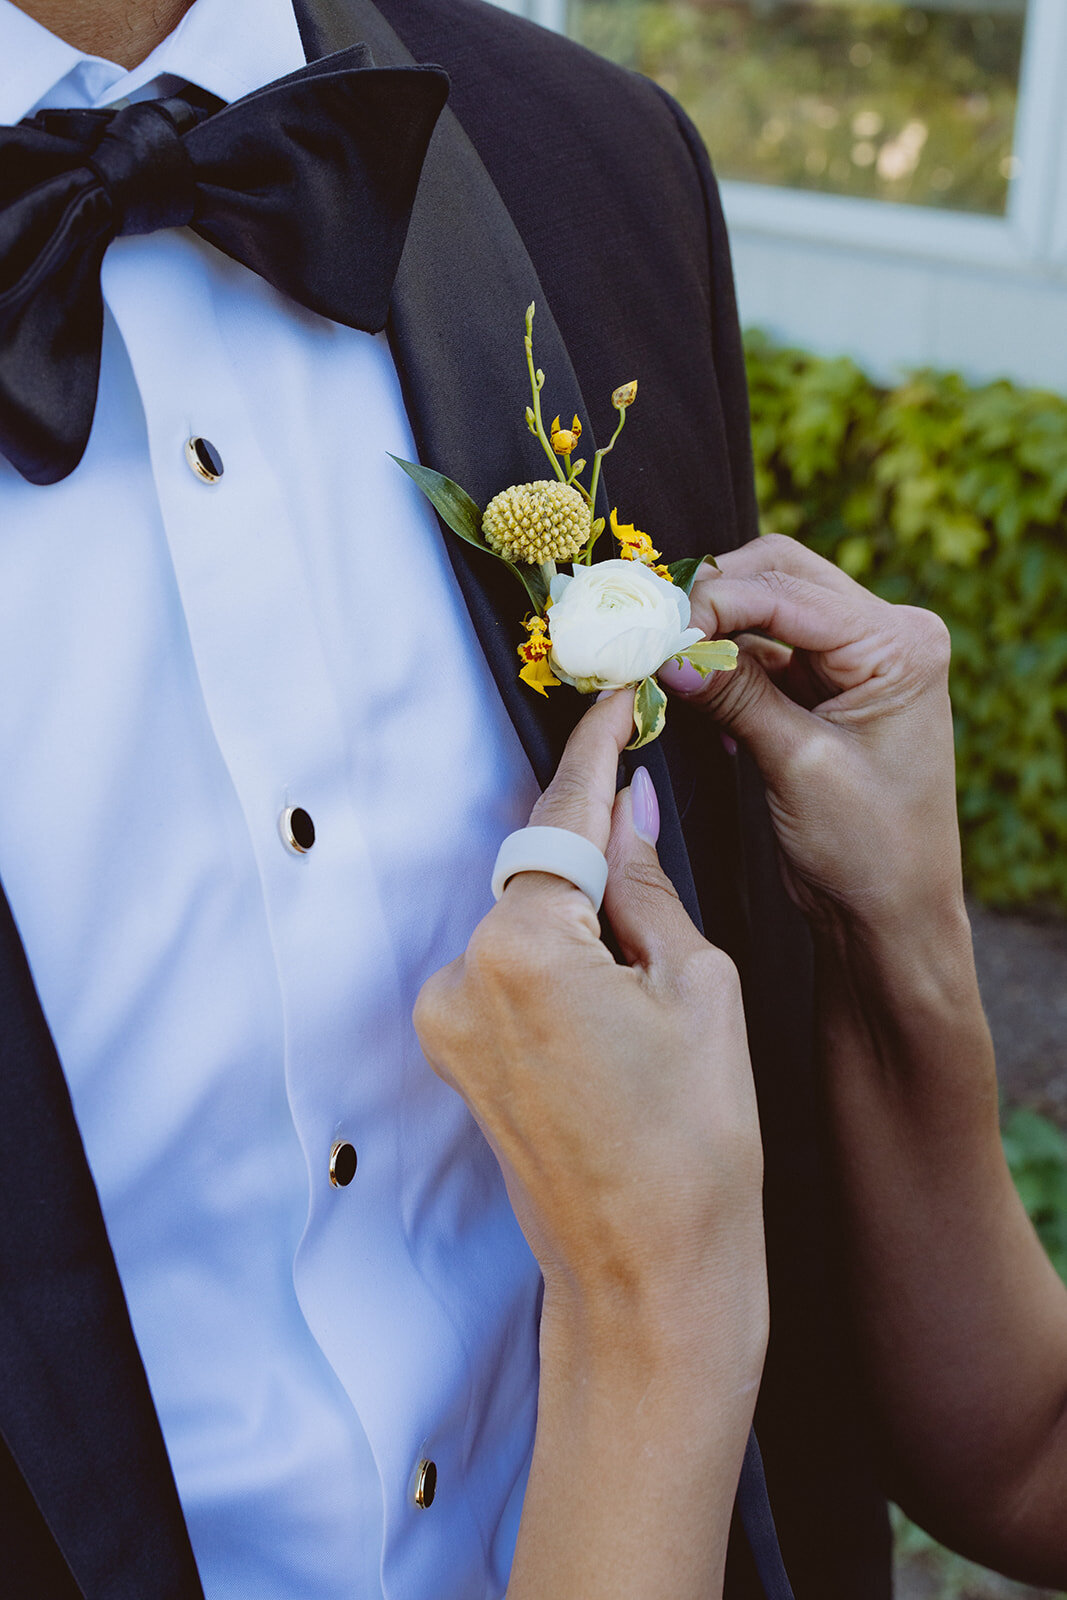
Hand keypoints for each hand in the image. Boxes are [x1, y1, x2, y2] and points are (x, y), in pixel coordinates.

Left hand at [414, 688, 764, 1345]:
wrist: (646, 1279)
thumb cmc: (695, 1145)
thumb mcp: (699, 990)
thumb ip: (648, 884)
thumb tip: (630, 806)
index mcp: (524, 949)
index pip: (561, 819)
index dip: (594, 753)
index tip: (616, 701)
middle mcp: (463, 975)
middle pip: (538, 874)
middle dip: (597, 859)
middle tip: (663, 867)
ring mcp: (447, 1021)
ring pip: (523, 924)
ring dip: (578, 922)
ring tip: (648, 990)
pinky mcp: (452, 1055)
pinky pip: (506, 973)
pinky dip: (554, 965)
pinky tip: (610, 1011)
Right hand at [660, 534, 959, 933]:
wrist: (891, 913)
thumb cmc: (868, 849)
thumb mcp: (797, 764)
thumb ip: (736, 694)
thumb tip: (667, 651)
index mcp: (900, 644)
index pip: (789, 591)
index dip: (714, 603)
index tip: (653, 632)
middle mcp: (889, 635)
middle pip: (781, 574)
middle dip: (713, 597)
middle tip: (652, 632)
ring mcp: (860, 657)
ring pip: (769, 604)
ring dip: (714, 626)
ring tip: (662, 657)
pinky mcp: (829, 685)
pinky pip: (767, 649)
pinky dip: (726, 662)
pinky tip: (695, 690)